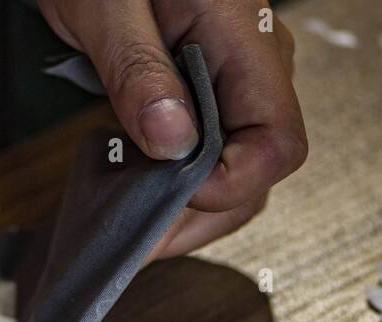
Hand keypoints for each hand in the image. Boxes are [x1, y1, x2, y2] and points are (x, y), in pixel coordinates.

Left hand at [38, 0, 304, 259]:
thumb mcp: (104, 5)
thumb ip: (138, 72)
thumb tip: (172, 142)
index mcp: (244, 37)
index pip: (277, 142)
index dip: (229, 184)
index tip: (166, 192)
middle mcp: (255, 63)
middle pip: (259, 172)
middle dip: (200, 215)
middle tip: (135, 238)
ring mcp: (236, 79)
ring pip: (237, 172)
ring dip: (187, 209)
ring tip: (129, 222)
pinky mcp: (210, 90)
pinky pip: (213, 152)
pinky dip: (177, 184)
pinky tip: (135, 192)